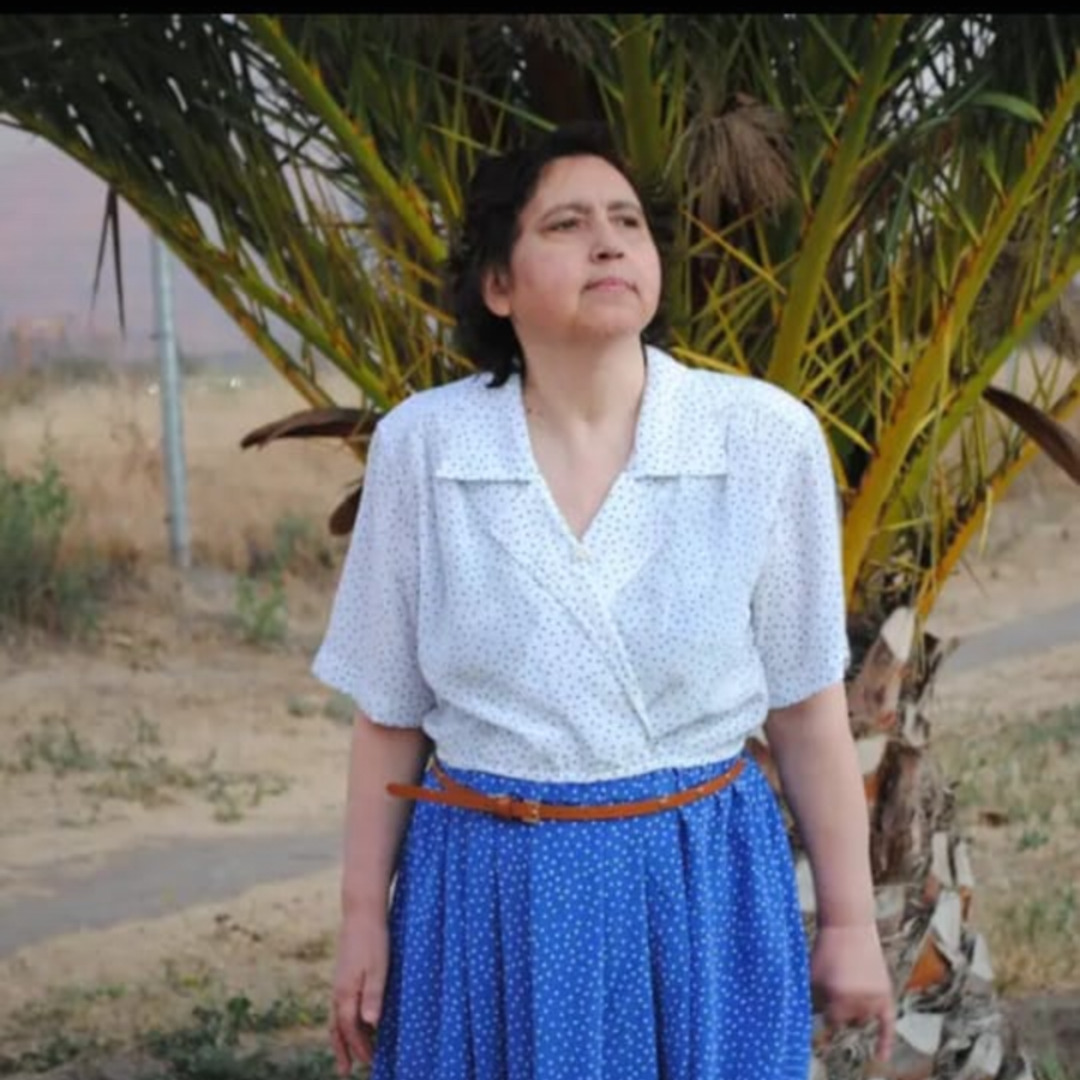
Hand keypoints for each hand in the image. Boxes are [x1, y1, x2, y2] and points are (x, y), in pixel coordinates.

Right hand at [329, 911, 388, 1075]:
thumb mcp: (379, 968)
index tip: (370, 1063)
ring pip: (336, 1016)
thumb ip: (374, 996)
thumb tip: (370, 1023)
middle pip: (338, 1027)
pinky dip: (343, 1019)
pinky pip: (340, 1004)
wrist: (361, 912)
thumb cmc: (374, 940)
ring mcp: (339, 981)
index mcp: (347, 992)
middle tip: (346, 1070)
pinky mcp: (343, 973)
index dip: (360, 1047)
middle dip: (343, 1049)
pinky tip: (351, 1018)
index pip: (351, 1028)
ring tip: (344, 1052)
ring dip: (341, 1036)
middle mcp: (339, 990)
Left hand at [811, 923, 894, 1061]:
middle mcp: (859, 1001)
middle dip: (839, 1005)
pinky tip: (880, 1057)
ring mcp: (874, 998)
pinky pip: (888, 1023)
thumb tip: (810, 1022)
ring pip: (863, 1018)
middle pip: (847, 1019)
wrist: (849, 926)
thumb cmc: (825, 950)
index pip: (831, 1021)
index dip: (824, 1010)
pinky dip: (884, 1041)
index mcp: (838, 997)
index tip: (821, 1002)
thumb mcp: (812, 974)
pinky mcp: (885, 993)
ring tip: (849, 983)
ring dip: (855, 1008)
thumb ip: (811, 1000)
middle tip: (836, 981)